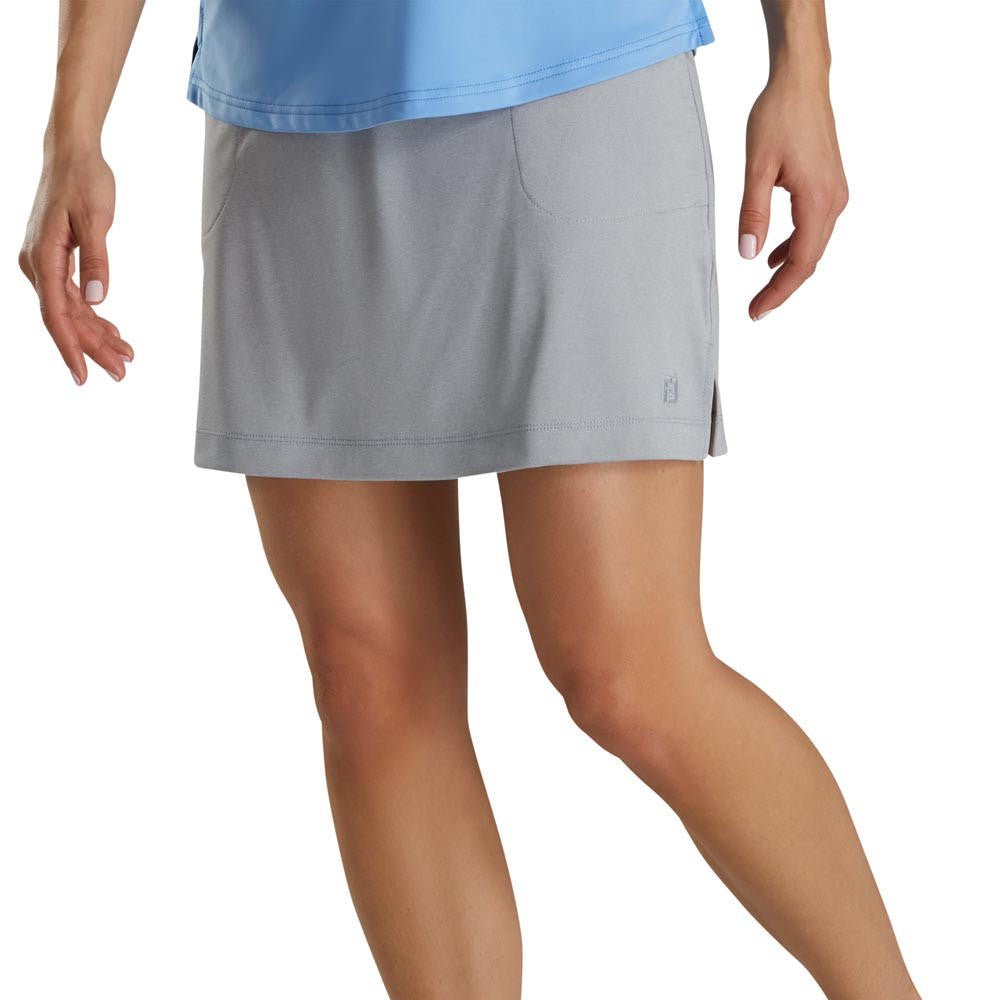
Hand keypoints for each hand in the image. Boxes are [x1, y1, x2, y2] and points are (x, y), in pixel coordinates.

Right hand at [19, 148, 132, 384]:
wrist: (73, 154)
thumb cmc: (84, 180)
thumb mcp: (95, 219)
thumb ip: (96, 260)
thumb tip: (97, 300)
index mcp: (43, 258)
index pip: (56, 314)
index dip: (71, 347)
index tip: (84, 374)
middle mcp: (39, 264)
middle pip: (66, 318)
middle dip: (94, 348)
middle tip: (122, 372)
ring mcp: (46, 263)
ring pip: (72, 310)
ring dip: (97, 334)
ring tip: (125, 356)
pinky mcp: (57, 259)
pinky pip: (73, 297)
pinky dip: (94, 315)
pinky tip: (111, 331)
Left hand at [739, 73, 848, 319]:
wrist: (802, 82)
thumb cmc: (778, 117)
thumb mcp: (757, 168)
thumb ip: (753, 213)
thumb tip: (748, 254)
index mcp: (818, 201)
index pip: (800, 262)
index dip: (778, 292)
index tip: (756, 312)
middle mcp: (834, 201)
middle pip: (810, 260)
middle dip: (783, 288)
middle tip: (755, 310)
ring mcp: (835, 193)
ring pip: (813, 245)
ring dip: (789, 269)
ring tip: (763, 290)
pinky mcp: (830, 186)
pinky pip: (814, 228)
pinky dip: (795, 247)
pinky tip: (774, 256)